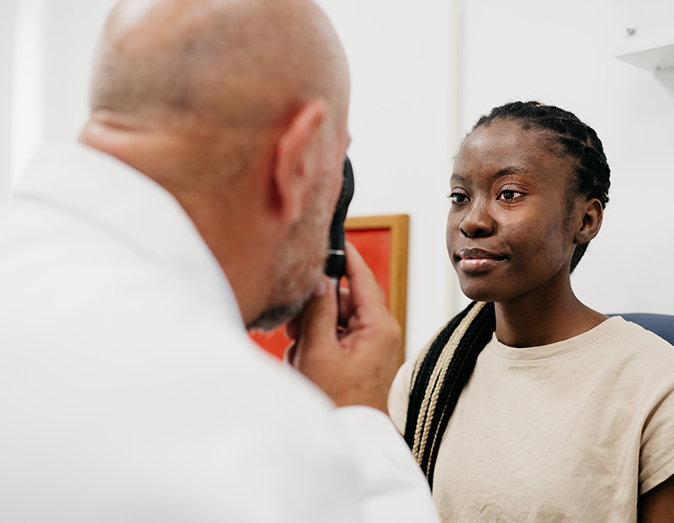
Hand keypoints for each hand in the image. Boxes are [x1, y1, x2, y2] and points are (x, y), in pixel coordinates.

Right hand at [288, 243, 400, 412]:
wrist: (349, 437)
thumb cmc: (337, 401)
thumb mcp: (319, 351)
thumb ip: (319, 310)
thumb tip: (319, 279)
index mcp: (378, 325)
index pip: (361, 276)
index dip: (345, 255)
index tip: (331, 235)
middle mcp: (380, 330)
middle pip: (343, 298)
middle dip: (316, 308)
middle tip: (293, 326)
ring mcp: (371, 343)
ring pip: (336, 317)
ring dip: (313, 330)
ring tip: (302, 355)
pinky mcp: (361, 355)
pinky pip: (336, 336)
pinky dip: (318, 344)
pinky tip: (308, 363)